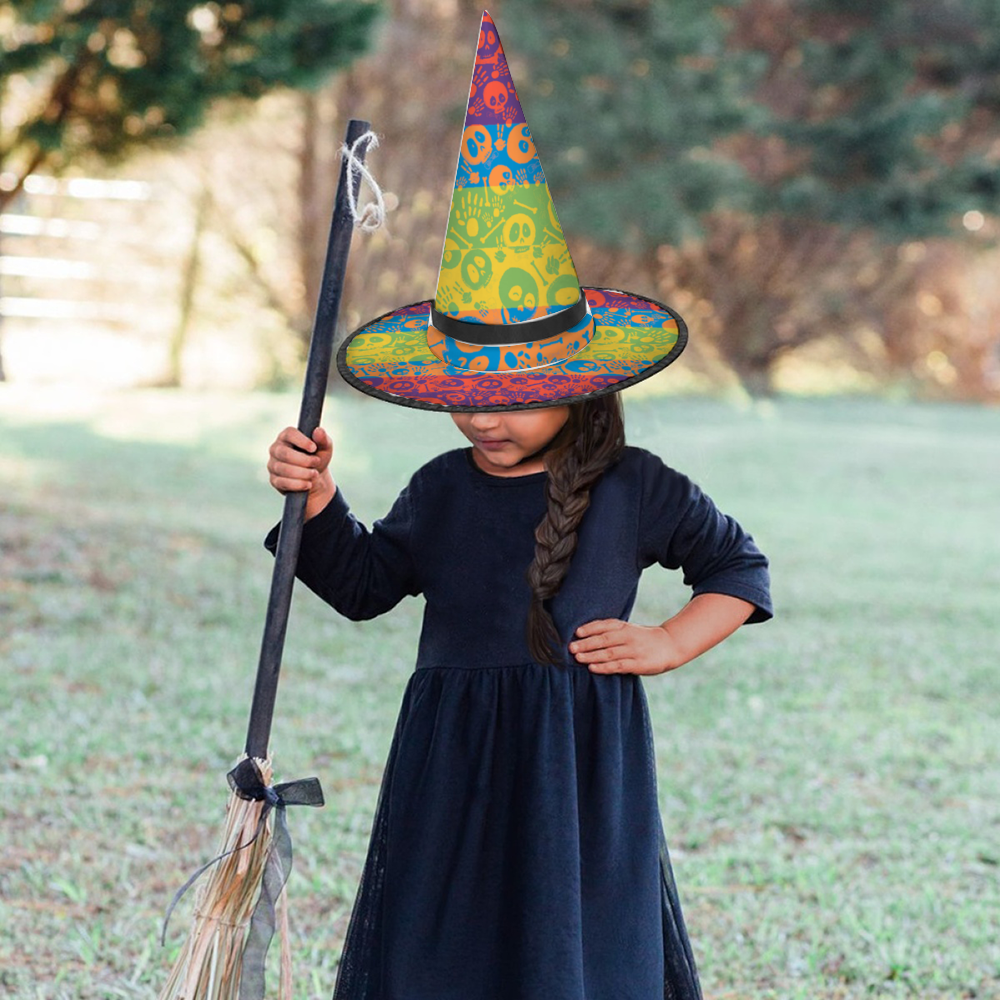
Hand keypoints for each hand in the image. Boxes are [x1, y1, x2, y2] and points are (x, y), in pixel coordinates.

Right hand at [266, 426, 335, 517]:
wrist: (315, 478)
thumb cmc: (317, 458)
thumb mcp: (324, 448)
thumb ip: (323, 439)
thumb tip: (318, 430)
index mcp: (286, 436)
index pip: (289, 434)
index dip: (301, 441)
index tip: (314, 448)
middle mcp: (276, 449)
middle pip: (285, 453)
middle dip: (304, 460)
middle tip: (317, 463)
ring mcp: (273, 465)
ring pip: (284, 469)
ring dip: (303, 473)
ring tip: (315, 474)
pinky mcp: (274, 480)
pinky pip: (283, 482)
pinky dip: (298, 484)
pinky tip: (308, 484)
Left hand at [569, 619, 683, 675]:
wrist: (670, 645)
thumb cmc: (643, 638)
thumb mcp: (628, 630)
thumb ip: (611, 632)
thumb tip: (584, 636)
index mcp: (624, 626)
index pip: (604, 625)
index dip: (590, 628)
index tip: (576, 632)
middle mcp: (628, 636)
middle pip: (604, 639)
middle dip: (586, 643)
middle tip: (571, 647)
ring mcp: (633, 650)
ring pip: (609, 653)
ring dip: (592, 655)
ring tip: (578, 658)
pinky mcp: (639, 664)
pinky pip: (619, 665)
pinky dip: (605, 667)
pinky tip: (593, 668)